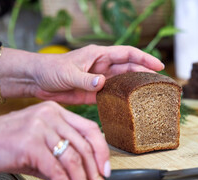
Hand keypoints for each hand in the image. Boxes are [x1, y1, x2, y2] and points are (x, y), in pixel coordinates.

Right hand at [0, 101, 114, 179]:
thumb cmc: (6, 143)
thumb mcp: (40, 142)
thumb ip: (62, 152)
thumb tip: (86, 174)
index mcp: (57, 112)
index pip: (91, 129)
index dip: (103, 152)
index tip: (106, 170)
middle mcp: (51, 116)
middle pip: (85, 146)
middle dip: (96, 174)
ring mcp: (41, 128)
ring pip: (73, 159)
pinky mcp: (30, 144)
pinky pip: (56, 170)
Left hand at [31, 45, 164, 103]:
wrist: (37, 81)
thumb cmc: (51, 69)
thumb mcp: (68, 72)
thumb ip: (85, 78)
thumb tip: (102, 83)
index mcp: (100, 56)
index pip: (128, 54)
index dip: (144, 59)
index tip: (159, 66)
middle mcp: (103, 67)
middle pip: (130, 69)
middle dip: (145, 74)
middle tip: (160, 84)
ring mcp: (100, 81)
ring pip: (124, 83)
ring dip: (136, 88)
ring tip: (151, 96)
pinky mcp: (95, 94)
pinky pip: (113, 96)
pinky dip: (123, 100)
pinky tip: (132, 106)